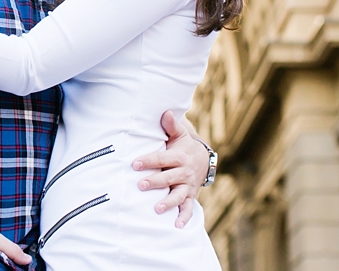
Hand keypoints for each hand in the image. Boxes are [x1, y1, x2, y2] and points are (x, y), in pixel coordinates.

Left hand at [131, 111, 207, 227]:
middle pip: (169, 178)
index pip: (162, 159)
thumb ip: (171, 125)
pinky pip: (188, 208)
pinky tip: (177, 226)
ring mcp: (188, 186)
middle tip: (140, 185)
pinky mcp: (190, 196)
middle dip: (155, 182)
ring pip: (178, 195)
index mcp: (179, 157)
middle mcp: (184, 172)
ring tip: (157, 208)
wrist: (203, 159)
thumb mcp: (180, 135)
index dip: (149, 161)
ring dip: (168, 202)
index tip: (134, 163)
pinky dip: (184, 217)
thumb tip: (165, 112)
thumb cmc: (184, 146)